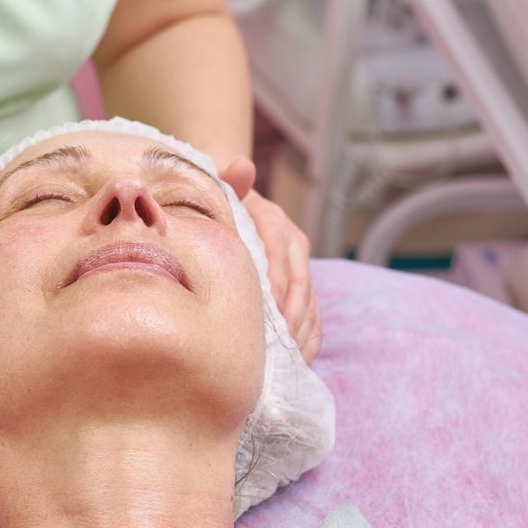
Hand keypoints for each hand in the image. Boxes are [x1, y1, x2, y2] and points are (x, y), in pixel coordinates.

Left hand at [220, 158, 321, 363]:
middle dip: (288, 318)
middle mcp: (292, 244)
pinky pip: (314, 317)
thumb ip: (227, 181)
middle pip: (299, 285)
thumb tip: (242, 166)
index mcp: (272, 222)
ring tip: (282, 362)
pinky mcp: (302, 287)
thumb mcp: (215, 189)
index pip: (278, 254)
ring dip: (299, 334)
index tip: (266, 311)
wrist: (228, 207)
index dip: (274, 283)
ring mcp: (299, 268)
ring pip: (309, 304)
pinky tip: (294, 362)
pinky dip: (307, 340)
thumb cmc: (214, 205)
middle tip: (272, 348)